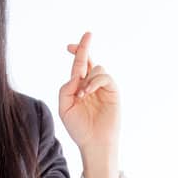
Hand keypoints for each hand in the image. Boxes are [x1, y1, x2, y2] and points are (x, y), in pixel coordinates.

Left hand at [58, 31, 120, 158]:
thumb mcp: (65, 108)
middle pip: (89, 60)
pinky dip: (94, 82)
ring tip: (82, 95)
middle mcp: (91, 85)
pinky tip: (87, 92)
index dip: (75, 53)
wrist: (94, 142)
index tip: (69, 46)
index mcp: (79, 88)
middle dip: (85, 48)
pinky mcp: (113, 91)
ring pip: (96, 69)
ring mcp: (103, 88)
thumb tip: (75, 75)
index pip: (78, 66)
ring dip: (87, 78)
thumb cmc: (79, 128)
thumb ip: (65, 89)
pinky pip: (104, 77)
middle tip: (87, 35)